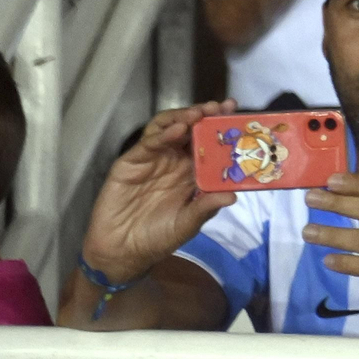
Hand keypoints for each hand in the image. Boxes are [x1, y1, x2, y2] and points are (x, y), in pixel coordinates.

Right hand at [80, 101, 238, 283]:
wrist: (122, 251)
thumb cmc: (159, 237)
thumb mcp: (188, 224)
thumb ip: (206, 207)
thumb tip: (233, 196)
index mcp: (192, 171)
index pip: (210, 142)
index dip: (222, 128)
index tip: (236, 113)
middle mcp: (174, 160)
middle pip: (191, 129)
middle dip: (206, 115)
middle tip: (220, 107)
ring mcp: (153, 158)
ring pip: (168, 128)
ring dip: (184, 118)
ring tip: (199, 114)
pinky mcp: (131, 162)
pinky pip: (148, 143)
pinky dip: (163, 134)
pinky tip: (177, 129)